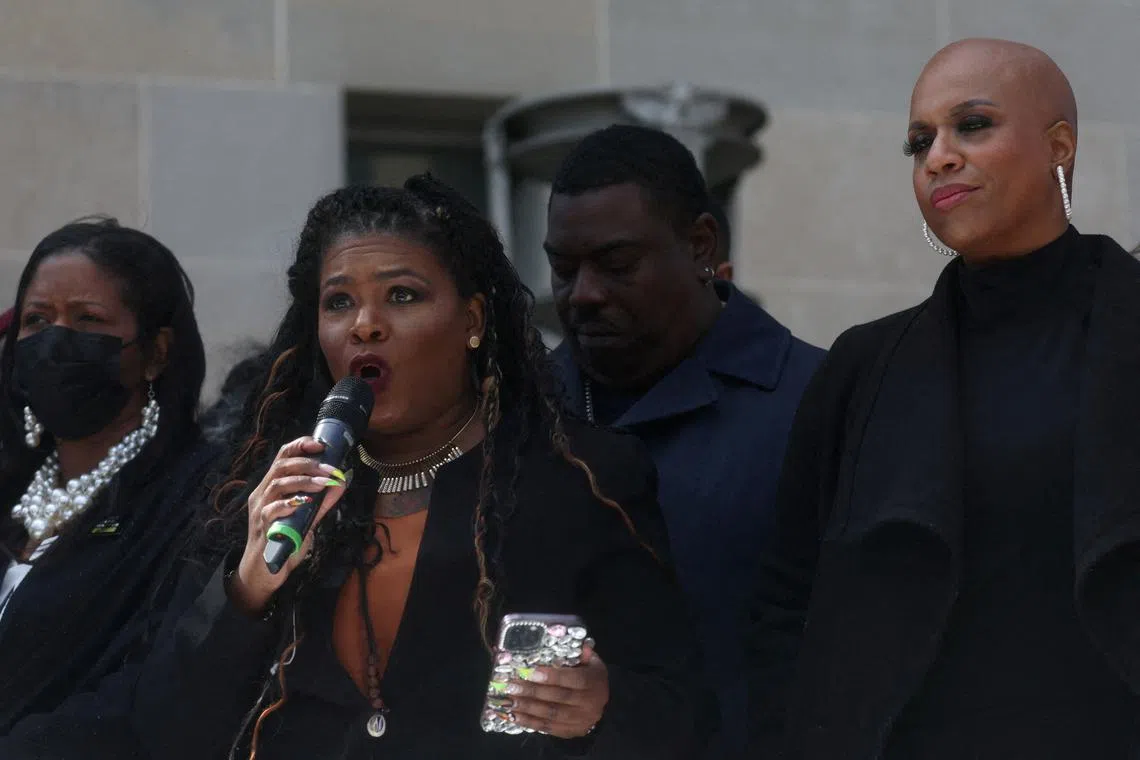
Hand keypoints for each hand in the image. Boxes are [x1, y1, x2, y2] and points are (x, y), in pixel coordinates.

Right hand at [231, 436, 346, 613]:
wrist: (264, 573)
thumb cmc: (284, 541)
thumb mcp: (307, 518)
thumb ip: (322, 502)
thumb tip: (341, 483)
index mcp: (271, 487)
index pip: (282, 457)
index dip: (300, 446)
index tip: (320, 445)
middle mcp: (263, 494)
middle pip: (281, 466)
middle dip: (308, 464)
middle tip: (330, 470)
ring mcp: (260, 510)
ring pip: (277, 484)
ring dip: (303, 481)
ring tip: (323, 483)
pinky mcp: (262, 528)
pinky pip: (272, 510)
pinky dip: (289, 504)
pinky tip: (303, 502)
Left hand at [506, 647, 608, 738]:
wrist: (603, 704)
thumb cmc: (591, 676)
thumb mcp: (591, 661)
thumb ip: (578, 653)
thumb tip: (565, 637)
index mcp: (594, 682)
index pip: (573, 680)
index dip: (552, 676)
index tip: (531, 672)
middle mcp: (589, 703)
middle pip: (558, 698)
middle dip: (532, 692)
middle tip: (511, 686)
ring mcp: (580, 720)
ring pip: (551, 715)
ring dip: (527, 708)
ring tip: (508, 701)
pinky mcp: (570, 732)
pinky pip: (547, 728)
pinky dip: (529, 722)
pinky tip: (513, 715)